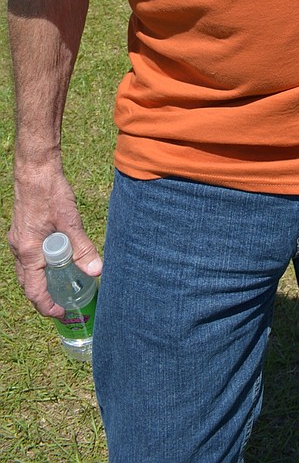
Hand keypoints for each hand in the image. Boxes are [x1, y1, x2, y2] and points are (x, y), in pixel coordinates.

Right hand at [8, 162, 101, 318]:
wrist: (36, 170)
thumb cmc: (51, 193)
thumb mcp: (70, 221)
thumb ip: (82, 248)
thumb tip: (96, 271)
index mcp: (29, 251)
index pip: (34, 290)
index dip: (47, 305)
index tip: (61, 312)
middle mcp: (19, 249)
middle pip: (28, 283)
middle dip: (44, 297)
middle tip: (63, 304)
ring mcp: (19, 240)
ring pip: (28, 271)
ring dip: (42, 282)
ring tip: (62, 286)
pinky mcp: (23, 232)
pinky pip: (29, 257)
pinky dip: (40, 266)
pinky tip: (56, 261)